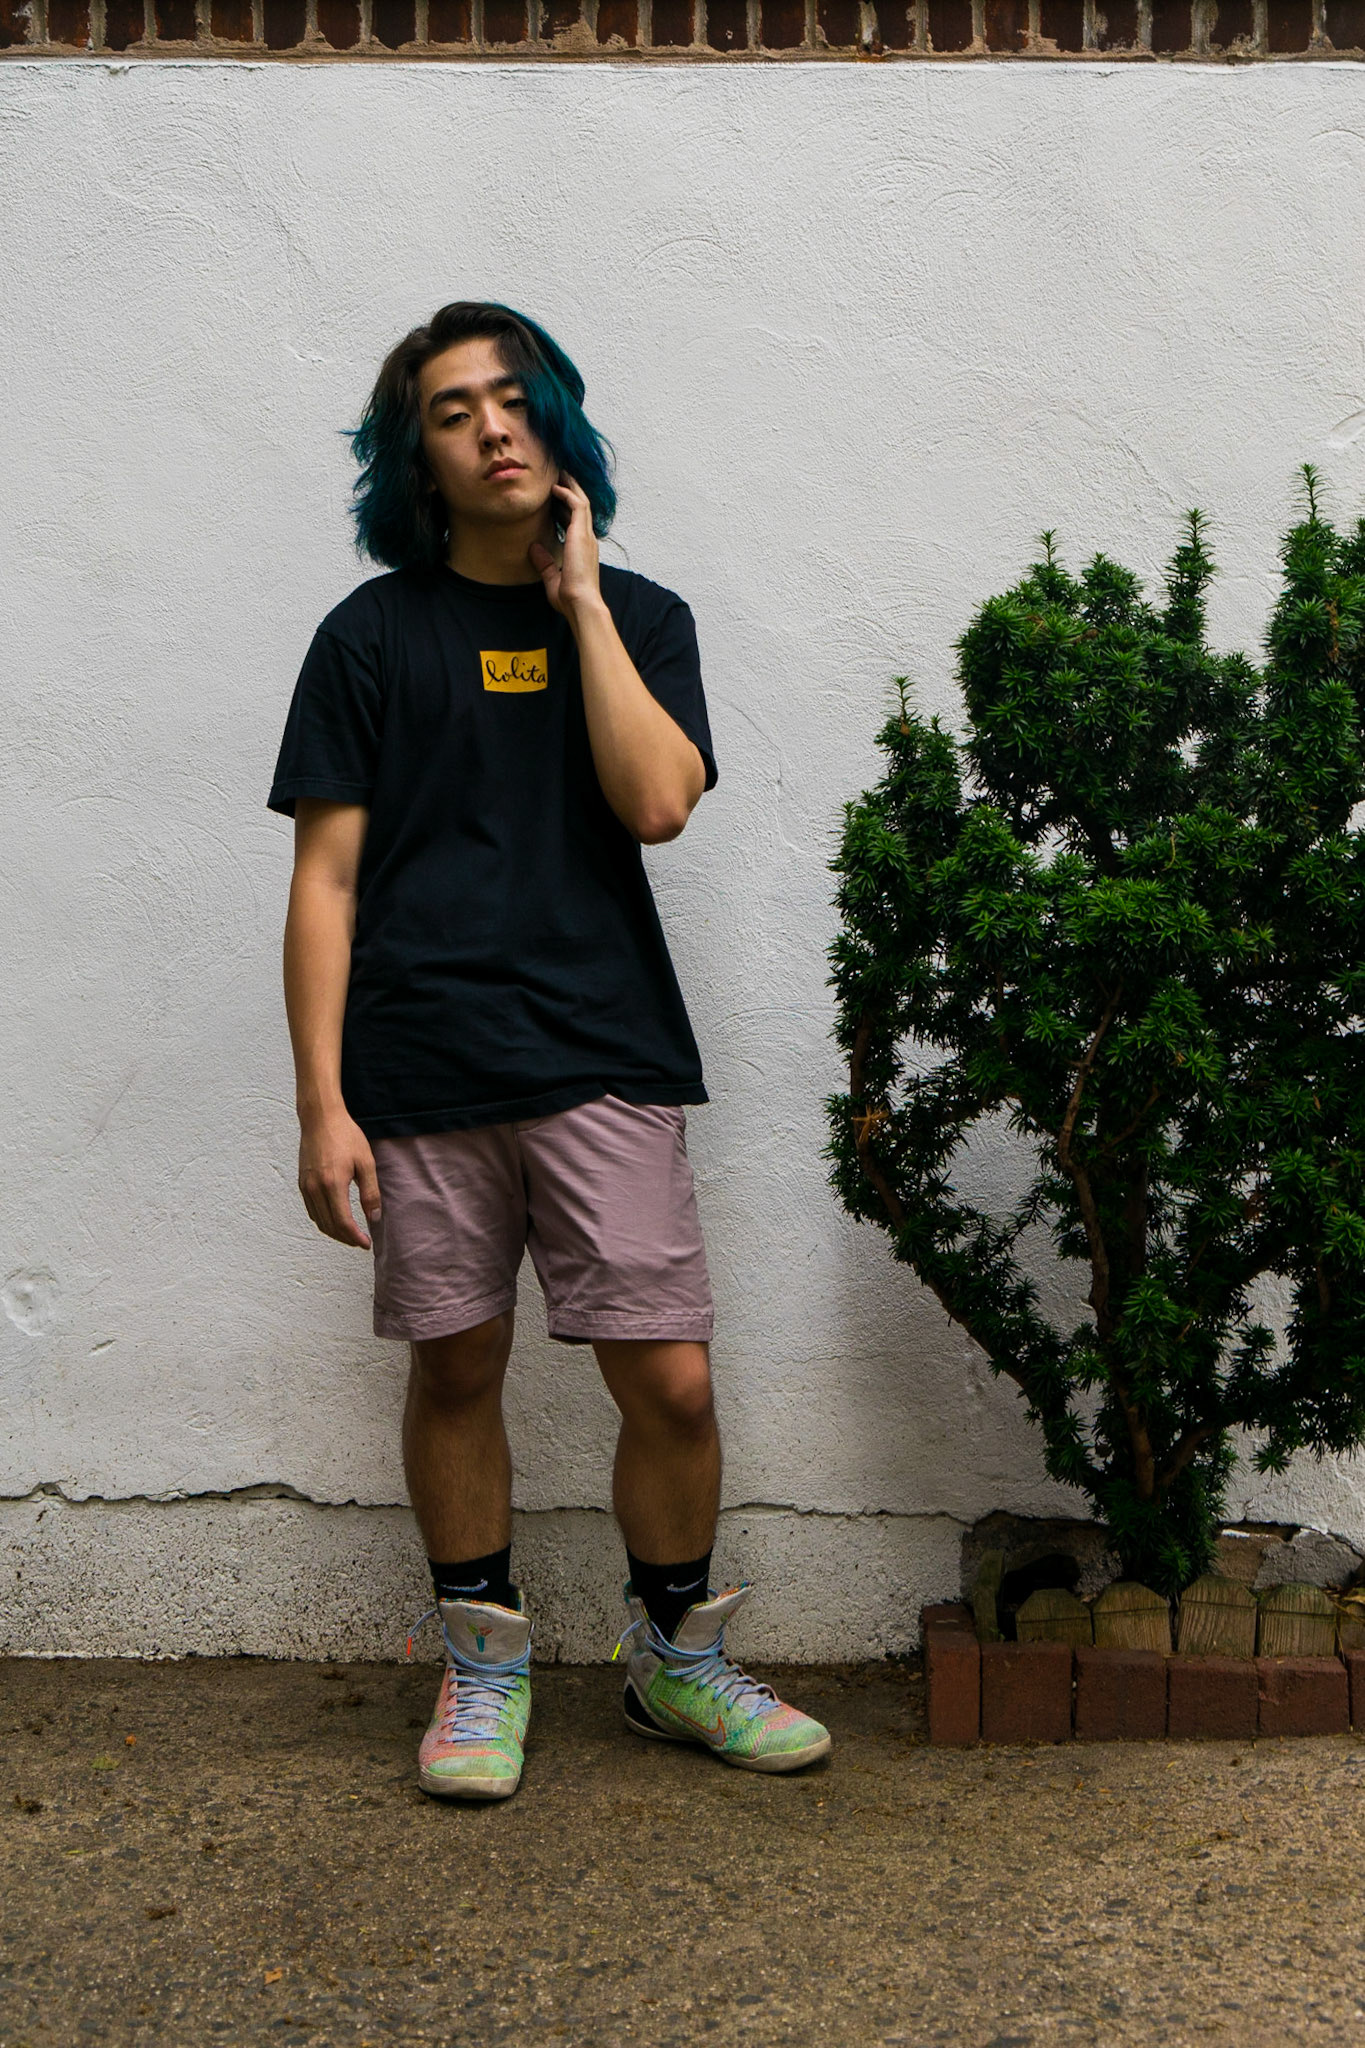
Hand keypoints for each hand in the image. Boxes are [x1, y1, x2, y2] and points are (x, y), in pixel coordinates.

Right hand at [298, 1109, 380, 1249]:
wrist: (320, 1119)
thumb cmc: (346, 1136)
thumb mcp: (366, 1162)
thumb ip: (370, 1192)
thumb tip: (374, 1218)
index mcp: (333, 1184)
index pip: (343, 1223)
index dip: (355, 1238)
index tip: (366, 1244)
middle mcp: (315, 1189)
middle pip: (330, 1226)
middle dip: (346, 1238)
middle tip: (361, 1242)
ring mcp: (306, 1187)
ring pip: (319, 1221)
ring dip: (334, 1232)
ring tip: (351, 1234)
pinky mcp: (302, 1183)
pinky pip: (312, 1211)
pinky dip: (324, 1221)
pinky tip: (335, 1220)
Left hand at [528, 471, 603, 621]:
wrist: (581, 603)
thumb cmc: (569, 597)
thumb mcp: (551, 577)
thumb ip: (544, 562)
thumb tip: (533, 548)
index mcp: (582, 549)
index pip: (576, 521)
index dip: (566, 507)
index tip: (555, 497)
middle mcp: (588, 540)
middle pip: (581, 507)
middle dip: (571, 490)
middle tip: (559, 477)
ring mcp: (587, 536)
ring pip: (582, 501)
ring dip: (571, 486)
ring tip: (560, 474)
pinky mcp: (582, 534)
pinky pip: (577, 505)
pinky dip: (567, 494)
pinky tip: (555, 487)